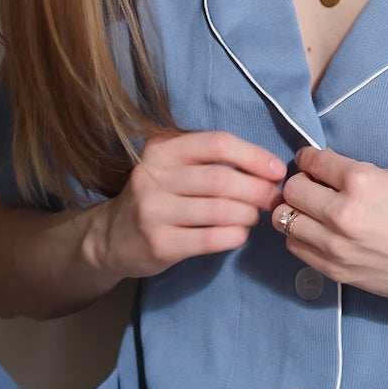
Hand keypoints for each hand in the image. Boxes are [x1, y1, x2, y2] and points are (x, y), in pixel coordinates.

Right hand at [91, 130, 285, 281]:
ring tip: (253, 216)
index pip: (217, 144)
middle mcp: (153, 176)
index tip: (276, 170)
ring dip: (247, 214)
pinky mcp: (158, 244)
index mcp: (162, 149)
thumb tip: (267, 168)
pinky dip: (234, 236)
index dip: (254, 156)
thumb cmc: (157, 196)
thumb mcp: (172, 166)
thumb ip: (209, 160)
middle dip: (257, 189)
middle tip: (272, 198)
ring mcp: (153, 211)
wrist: (111, 237)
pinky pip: (210, 239)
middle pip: (221, 179)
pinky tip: (238, 234)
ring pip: (219, 210)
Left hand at [270, 144, 387, 313]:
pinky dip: (301, 237)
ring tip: (312, 211)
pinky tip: (318, 233)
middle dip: (300, 183)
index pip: (313, 162)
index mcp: (361, 181)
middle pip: (292, 190)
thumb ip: (355, 174)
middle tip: (313, 186)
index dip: (309, 158)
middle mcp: (342, 213)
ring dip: (296, 211)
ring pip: (285, 221)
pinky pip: (296, 248)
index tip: (312, 161)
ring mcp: (336, 246)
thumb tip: (325, 173)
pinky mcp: (335, 270)